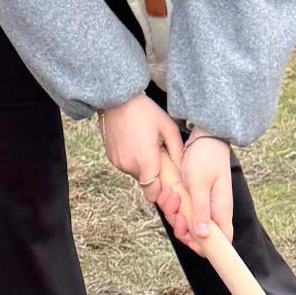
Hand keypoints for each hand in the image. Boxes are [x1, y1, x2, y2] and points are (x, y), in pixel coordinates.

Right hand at [97, 95, 183, 215]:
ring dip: (143, 166)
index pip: (153, 194)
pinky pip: (126, 165)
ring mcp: (118, 163)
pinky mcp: (111, 157)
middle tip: (159, 157)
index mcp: (146, 163)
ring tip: (147, 145)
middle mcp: (129, 167)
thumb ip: (177, 152)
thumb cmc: (145, 112)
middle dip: (154, 176)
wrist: (117, 100)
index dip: (161, 193)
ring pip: (136, 174)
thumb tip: (184, 170)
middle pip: (146, 184)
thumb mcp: (168, 128)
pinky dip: (133, 160)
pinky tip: (136, 142)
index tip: (168, 184)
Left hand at [164, 132, 235, 248]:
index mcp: (221, 210)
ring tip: (171, 195)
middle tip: (175, 213)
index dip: (205, 247)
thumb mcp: (199, 184)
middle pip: (199, 235)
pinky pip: (181, 208)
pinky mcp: (193, 196)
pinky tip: (169, 191)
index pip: (221, 240)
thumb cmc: (205, 158)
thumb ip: (201, 211)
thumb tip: (203, 236)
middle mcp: (214, 210)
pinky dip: (172, 203)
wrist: (204, 136)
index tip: (188, 239)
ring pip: (187, 221)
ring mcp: (203, 203)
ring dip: (174, 213)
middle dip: (182, 228)